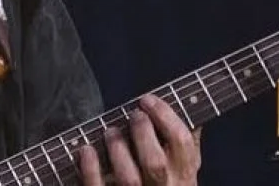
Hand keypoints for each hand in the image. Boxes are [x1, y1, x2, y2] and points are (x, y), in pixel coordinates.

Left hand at [76, 94, 200, 184]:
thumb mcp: (184, 168)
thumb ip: (185, 142)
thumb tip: (191, 101)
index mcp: (184, 175)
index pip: (182, 142)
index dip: (165, 116)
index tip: (147, 100)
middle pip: (155, 163)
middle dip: (142, 133)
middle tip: (133, 115)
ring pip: (129, 179)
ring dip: (118, 149)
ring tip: (111, 132)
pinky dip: (92, 169)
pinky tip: (87, 150)